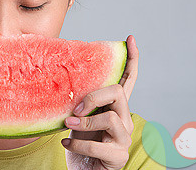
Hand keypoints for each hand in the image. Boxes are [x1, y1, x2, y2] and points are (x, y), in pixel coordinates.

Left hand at [62, 35, 139, 169]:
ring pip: (110, 118)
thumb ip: (79, 104)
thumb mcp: (78, 119)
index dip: (131, 59)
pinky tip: (66, 144)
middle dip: (94, 97)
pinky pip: (98, 144)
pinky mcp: (118, 155)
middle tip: (75, 110)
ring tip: (68, 126)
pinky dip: (77, 144)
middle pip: (118, 93)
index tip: (129, 39)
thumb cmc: (80, 144)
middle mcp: (124, 119)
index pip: (128, 80)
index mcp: (115, 108)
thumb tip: (65, 84)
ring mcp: (124, 138)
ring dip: (85, 122)